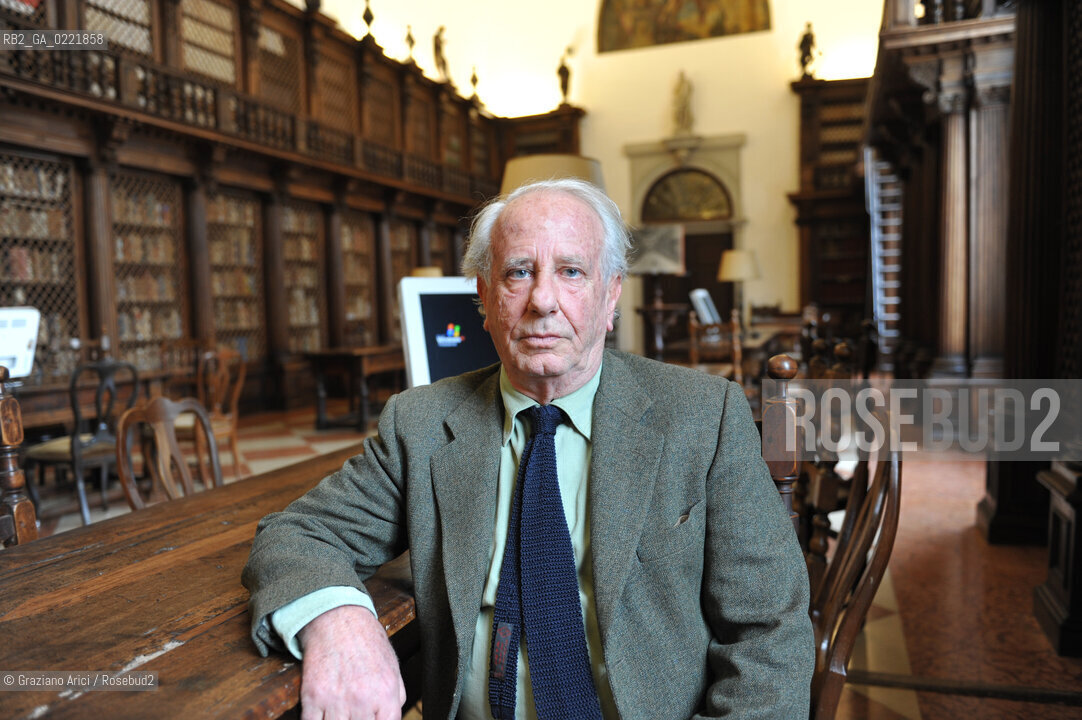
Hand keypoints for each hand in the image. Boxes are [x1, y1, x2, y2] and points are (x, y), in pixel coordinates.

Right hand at [297, 604, 406, 719]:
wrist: (337, 618)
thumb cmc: (365, 640)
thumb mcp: (392, 666)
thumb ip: (396, 696)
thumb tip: (392, 716)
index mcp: (386, 692)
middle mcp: (362, 699)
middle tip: (355, 715)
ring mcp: (336, 700)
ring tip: (342, 714)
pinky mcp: (313, 696)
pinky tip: (324, 715)